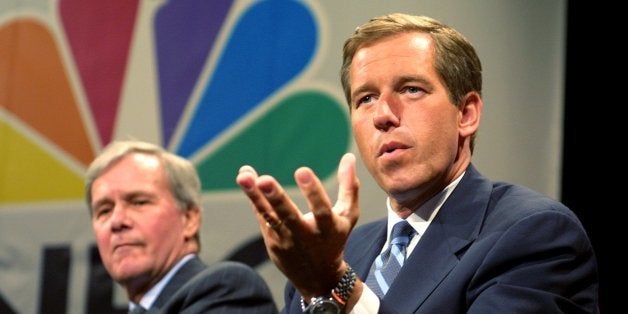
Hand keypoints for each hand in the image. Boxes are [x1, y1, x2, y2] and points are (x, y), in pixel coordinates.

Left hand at [236, 153, 359, 297]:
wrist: (319, 278)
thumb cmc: (335, 238)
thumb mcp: (348, 215)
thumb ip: (349, 186)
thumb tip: (349, 156)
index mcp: (328, 227)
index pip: (321, 209)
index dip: (312, 191)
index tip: (302, 170)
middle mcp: (305, 235)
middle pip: (289, 215)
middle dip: (276, 197)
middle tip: (264, 180)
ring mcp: (286, 240)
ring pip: (269, 215)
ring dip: (255, 195)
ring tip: (244, 176)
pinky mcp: (272, 241)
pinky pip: (262, 216)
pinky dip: (254, 198)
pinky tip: (246, 178)